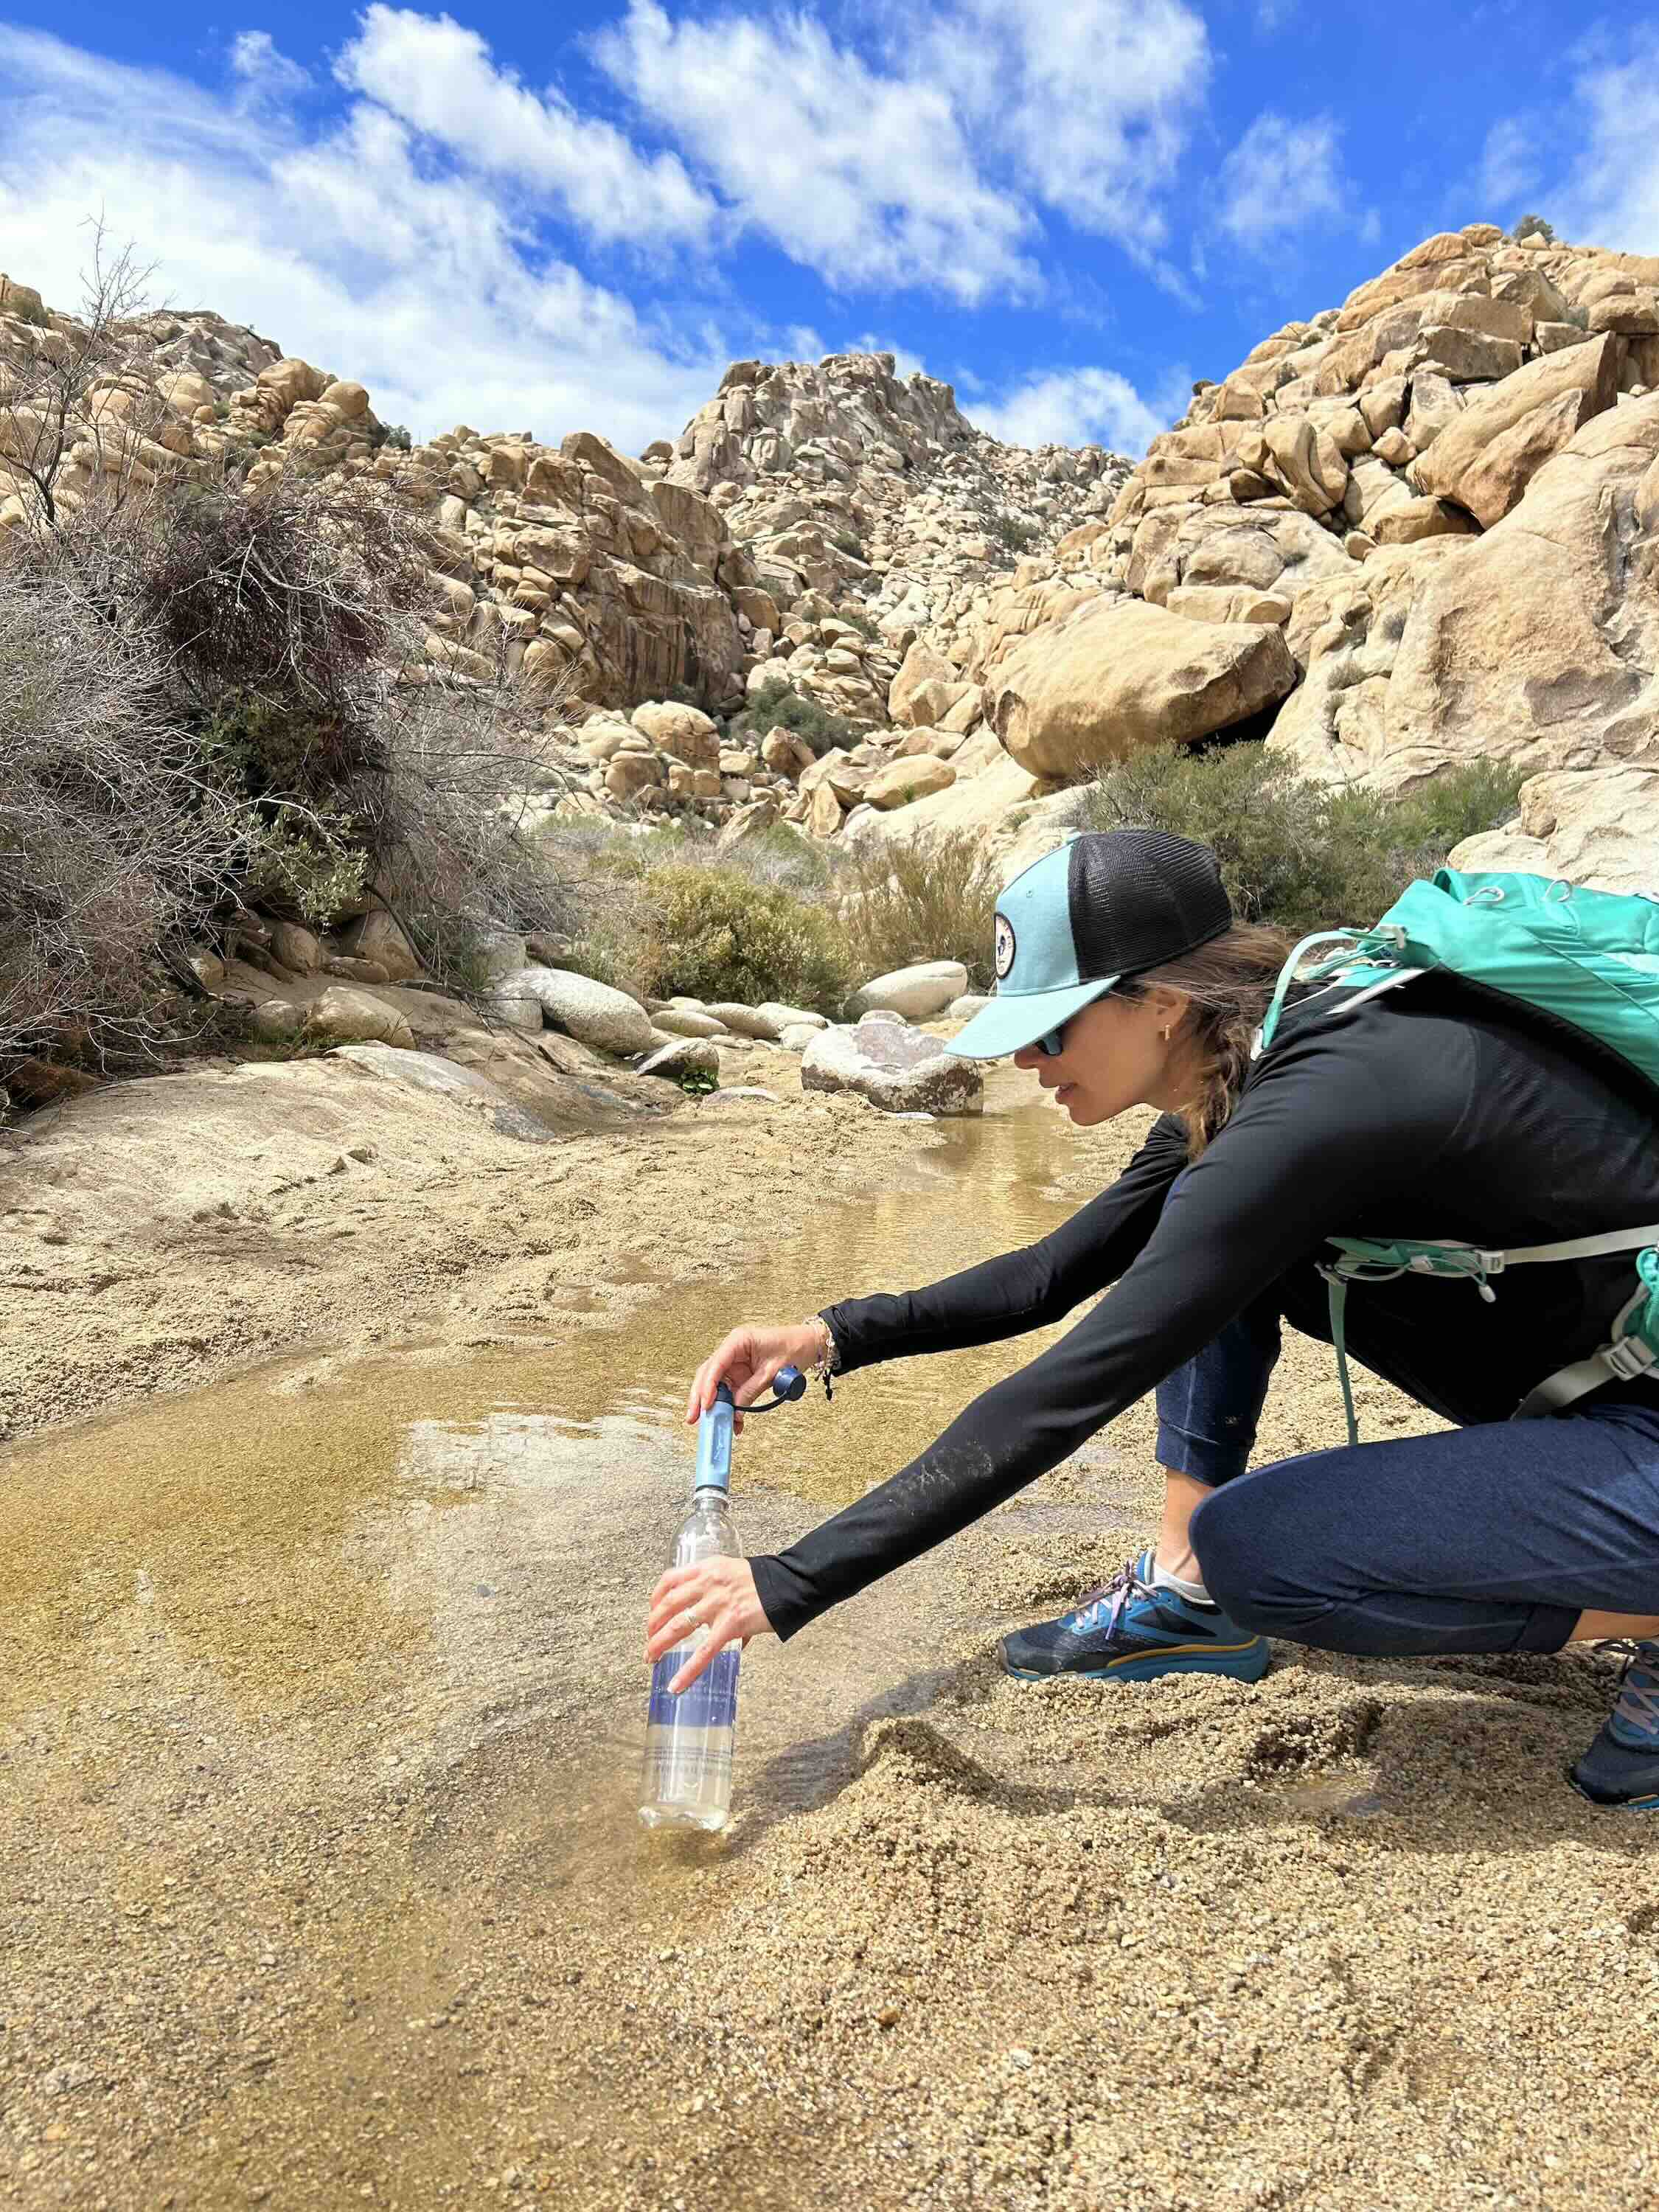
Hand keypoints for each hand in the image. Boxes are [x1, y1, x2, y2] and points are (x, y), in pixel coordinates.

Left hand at [646, 1556, 774, 1694]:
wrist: (790, 1583)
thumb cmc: (766, 1581)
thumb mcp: (735, 1574)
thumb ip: (719, 1592)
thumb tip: (715, 1624)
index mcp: (708, 1568)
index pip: (670, 1579)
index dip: (655, 1598)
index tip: (652, 1612)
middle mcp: (708, 1583)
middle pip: (667, 1604)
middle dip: (652, 1625)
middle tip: (648, 1641)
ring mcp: (718, 1604)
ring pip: (678, 1626)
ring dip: (659, 1644)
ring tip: (651, 1658)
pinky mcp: (731, 1624)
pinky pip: (704, 1651)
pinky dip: (687, 1670)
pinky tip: (677, 1684)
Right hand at [685, 1320, 823, 1434]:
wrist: (808, 1344)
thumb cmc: (793, 1349)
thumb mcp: (772, 1373)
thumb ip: (750, 1392)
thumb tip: (734, 1414)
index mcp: (738, 1341)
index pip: (716, 1364)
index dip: (707, 1386)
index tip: (705, 1405)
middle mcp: (732, 1350)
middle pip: (708, 1374)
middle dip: (700, 1396)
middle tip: (693, 1417)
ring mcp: (734, 1361)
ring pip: (715, 1384)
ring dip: (712, 1404)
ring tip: (707, 1423)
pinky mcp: (740, 1372)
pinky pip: (729, 1390)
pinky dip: (728, 1405)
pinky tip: (731, 1421)